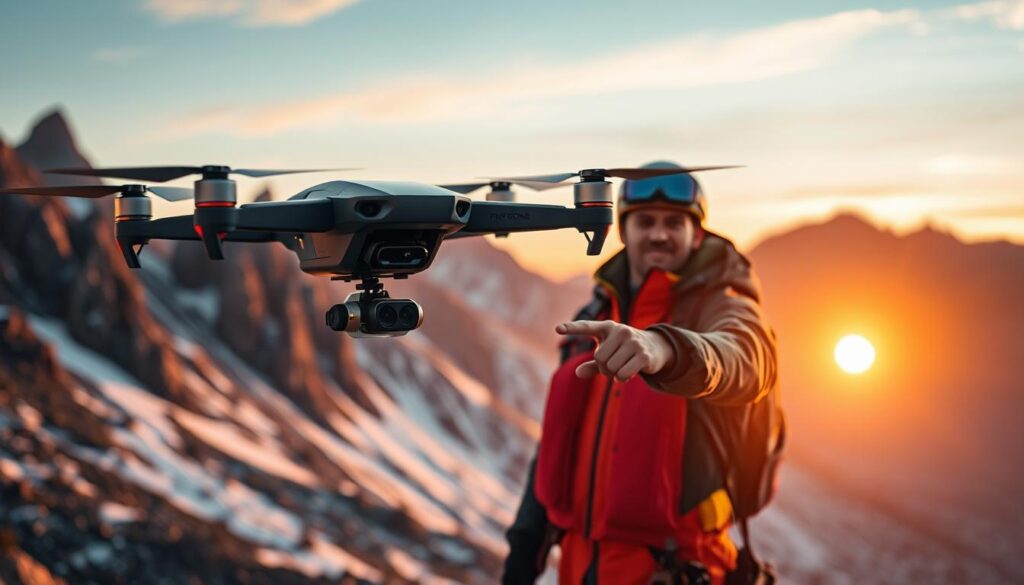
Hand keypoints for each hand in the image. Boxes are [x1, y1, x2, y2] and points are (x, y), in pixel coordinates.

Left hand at [556, 320, 672, 380]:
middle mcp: (620, 330)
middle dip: (604, 367)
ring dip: (614, 374)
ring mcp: (633, 341)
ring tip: (623, 367)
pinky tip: (629, 373)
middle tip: (614, 364)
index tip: (557, 329)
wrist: (656, 347)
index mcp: (607, 327)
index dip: (572, 329)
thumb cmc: (625, 350)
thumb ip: (592, 365)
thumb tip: (578, 373)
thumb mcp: (609, 354)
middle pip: (599, 358)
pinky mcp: (643, 355)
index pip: (587, 327)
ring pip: (610, 368)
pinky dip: (622, 379)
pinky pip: (622, 374)